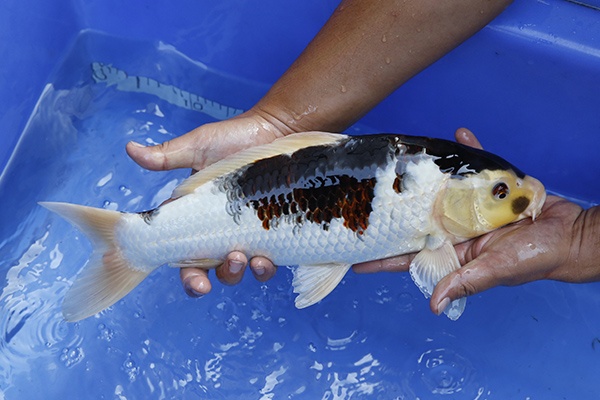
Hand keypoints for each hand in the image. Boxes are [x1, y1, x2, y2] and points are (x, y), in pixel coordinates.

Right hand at [127, 110, 283, 295]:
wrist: (274, 129)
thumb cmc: (234, 137)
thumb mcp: (199, 145)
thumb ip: (167, 155)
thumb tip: (131, 149)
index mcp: (193, 216)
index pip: (183, 253)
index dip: (188, 275)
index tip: (198, 284)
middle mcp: (217, 229)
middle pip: (209, 270)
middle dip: (214, 279)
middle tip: (225, 268)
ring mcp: (244, 232)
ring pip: (237, 269)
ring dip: (239, 273)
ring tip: (245, 258)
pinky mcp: (269, 231)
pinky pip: (267, 261)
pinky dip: (265, 268)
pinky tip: (267, 259)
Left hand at [354, 128, 594, 315]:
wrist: (568, 234)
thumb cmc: (534, 258)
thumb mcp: (495, 270)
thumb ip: (464, 282)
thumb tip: (434, 305)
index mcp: (452, 251)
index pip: (409, 256)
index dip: (381, 257)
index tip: (353, 256)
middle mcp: (455, 229)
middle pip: (416, 220)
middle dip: (392, 213)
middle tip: (363, 201)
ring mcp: (469, 208)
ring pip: (438, 191)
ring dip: (423, 178)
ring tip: (401, 163)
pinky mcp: (489, 190)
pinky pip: (474, 167)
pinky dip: (468, 151)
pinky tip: (458, 136)